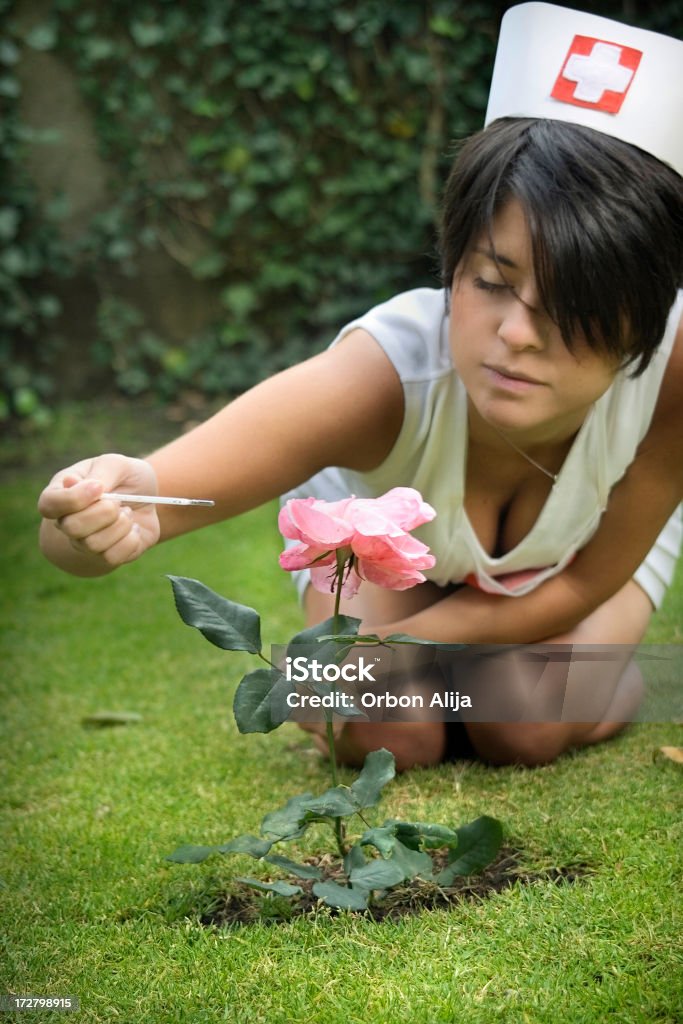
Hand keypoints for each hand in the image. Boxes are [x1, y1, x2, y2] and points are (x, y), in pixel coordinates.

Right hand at [38, 453, 160, 572]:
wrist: (149, 497)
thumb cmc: (124, 478)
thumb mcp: (116, 464)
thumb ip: (100, 472)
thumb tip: (77, 484)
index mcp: (61, 493)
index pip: (48, 505)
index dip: (73, 499)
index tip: (99, 487)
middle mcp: (67, 522)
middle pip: (71, 527)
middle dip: (103, 512)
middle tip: (118, 501)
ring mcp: (85, 543)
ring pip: (94, 544)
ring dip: (121, 525)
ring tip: (127, 513)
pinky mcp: (106, 557)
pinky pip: (113, 557)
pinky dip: (131, 540)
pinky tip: (133, 528)